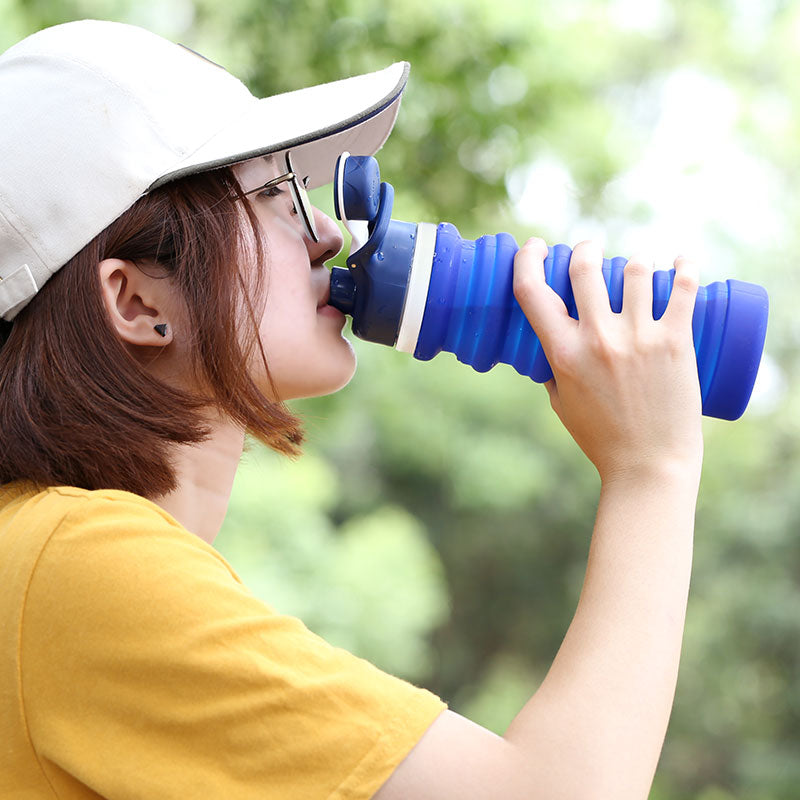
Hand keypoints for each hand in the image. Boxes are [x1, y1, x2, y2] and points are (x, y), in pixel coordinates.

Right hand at [513, 239, 702, 484]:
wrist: (649, 466)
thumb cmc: (602, 438)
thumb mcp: (561, 403)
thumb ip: (555, 369)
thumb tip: (557, 343)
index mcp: (563, 353)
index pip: (531, 290)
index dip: (528, 259)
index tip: (536, 247)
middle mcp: (598, 339)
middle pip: (584, 267)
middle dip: (584, 250)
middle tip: (591, 251)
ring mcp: (639, 337)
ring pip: (634, 270)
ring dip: (632, 263)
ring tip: (636, 270)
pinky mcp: (675, 341)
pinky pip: (682, 287)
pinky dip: (684, 266)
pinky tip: (682, 259)